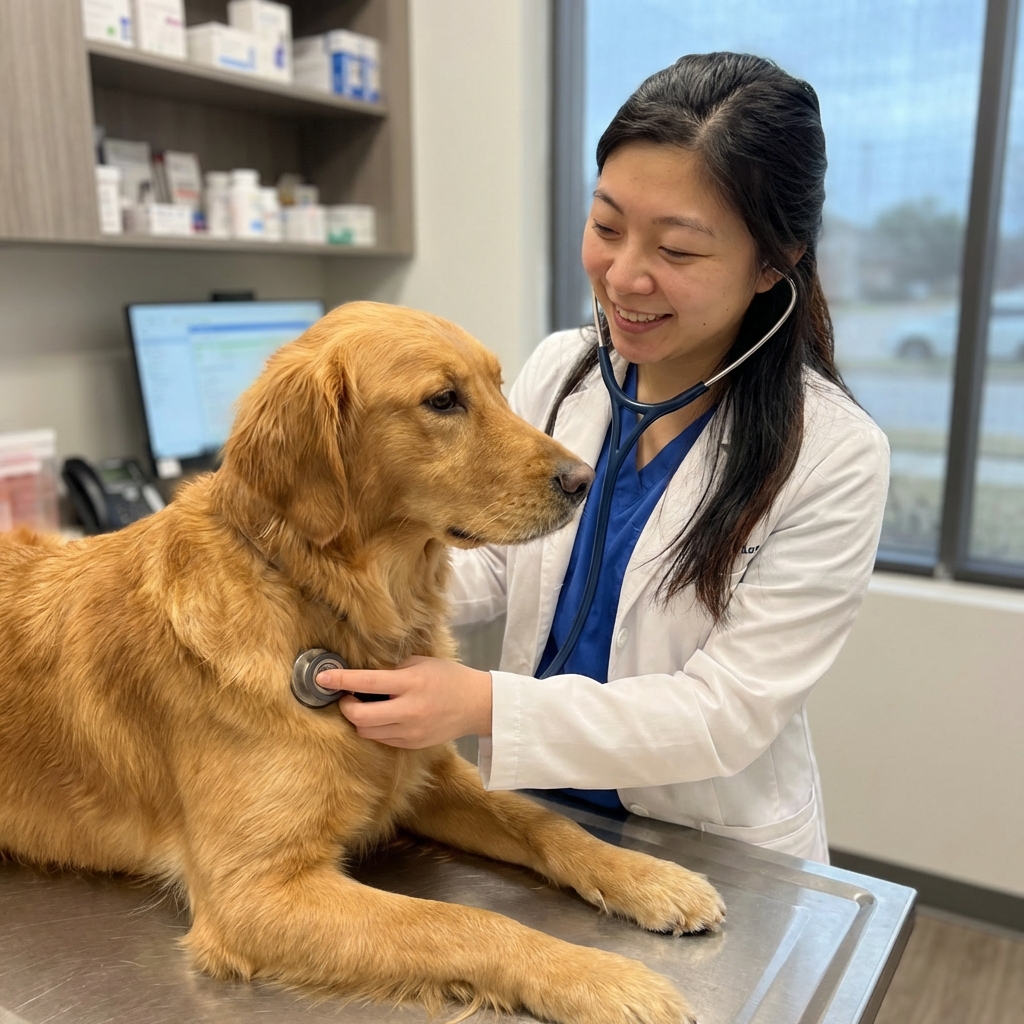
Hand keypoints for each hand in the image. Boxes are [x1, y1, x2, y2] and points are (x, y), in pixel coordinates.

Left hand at [315, 656, 491, 748]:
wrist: (476, 705)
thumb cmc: (448, 677)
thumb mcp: (421, 663)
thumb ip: (393, 670)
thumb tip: (362, 674)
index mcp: (411, 683)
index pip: (367, 682)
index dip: (341, 680)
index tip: (322, 677)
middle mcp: (408, 710)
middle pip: (360, 717)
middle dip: (346, 706)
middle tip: (347, 696)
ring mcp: (410, 731)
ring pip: (367, 731)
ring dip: (359, 719)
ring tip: (365, 705)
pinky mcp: (411, 744)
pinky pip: (381, 739)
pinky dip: (375, 727)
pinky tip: (382, 716)